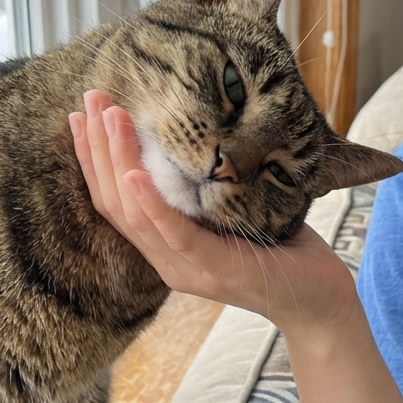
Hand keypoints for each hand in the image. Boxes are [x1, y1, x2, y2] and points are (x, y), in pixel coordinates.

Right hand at [69, 91, 357, 333]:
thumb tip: (194, 135)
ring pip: (136, 215)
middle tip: (88, 100)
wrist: (322, 302)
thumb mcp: (236, 211)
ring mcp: (189, 270)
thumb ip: (207, 188)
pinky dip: (150, 203)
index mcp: (167, 248)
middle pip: (115, 203)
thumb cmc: (283, 250)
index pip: (115, 202)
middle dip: (97, 149)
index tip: (80, 116)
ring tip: (109, 118)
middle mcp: (168, 261)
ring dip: (118, 161)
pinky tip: (134, 174)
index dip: (93, 159)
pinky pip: (174, 234)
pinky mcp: (215, 271)